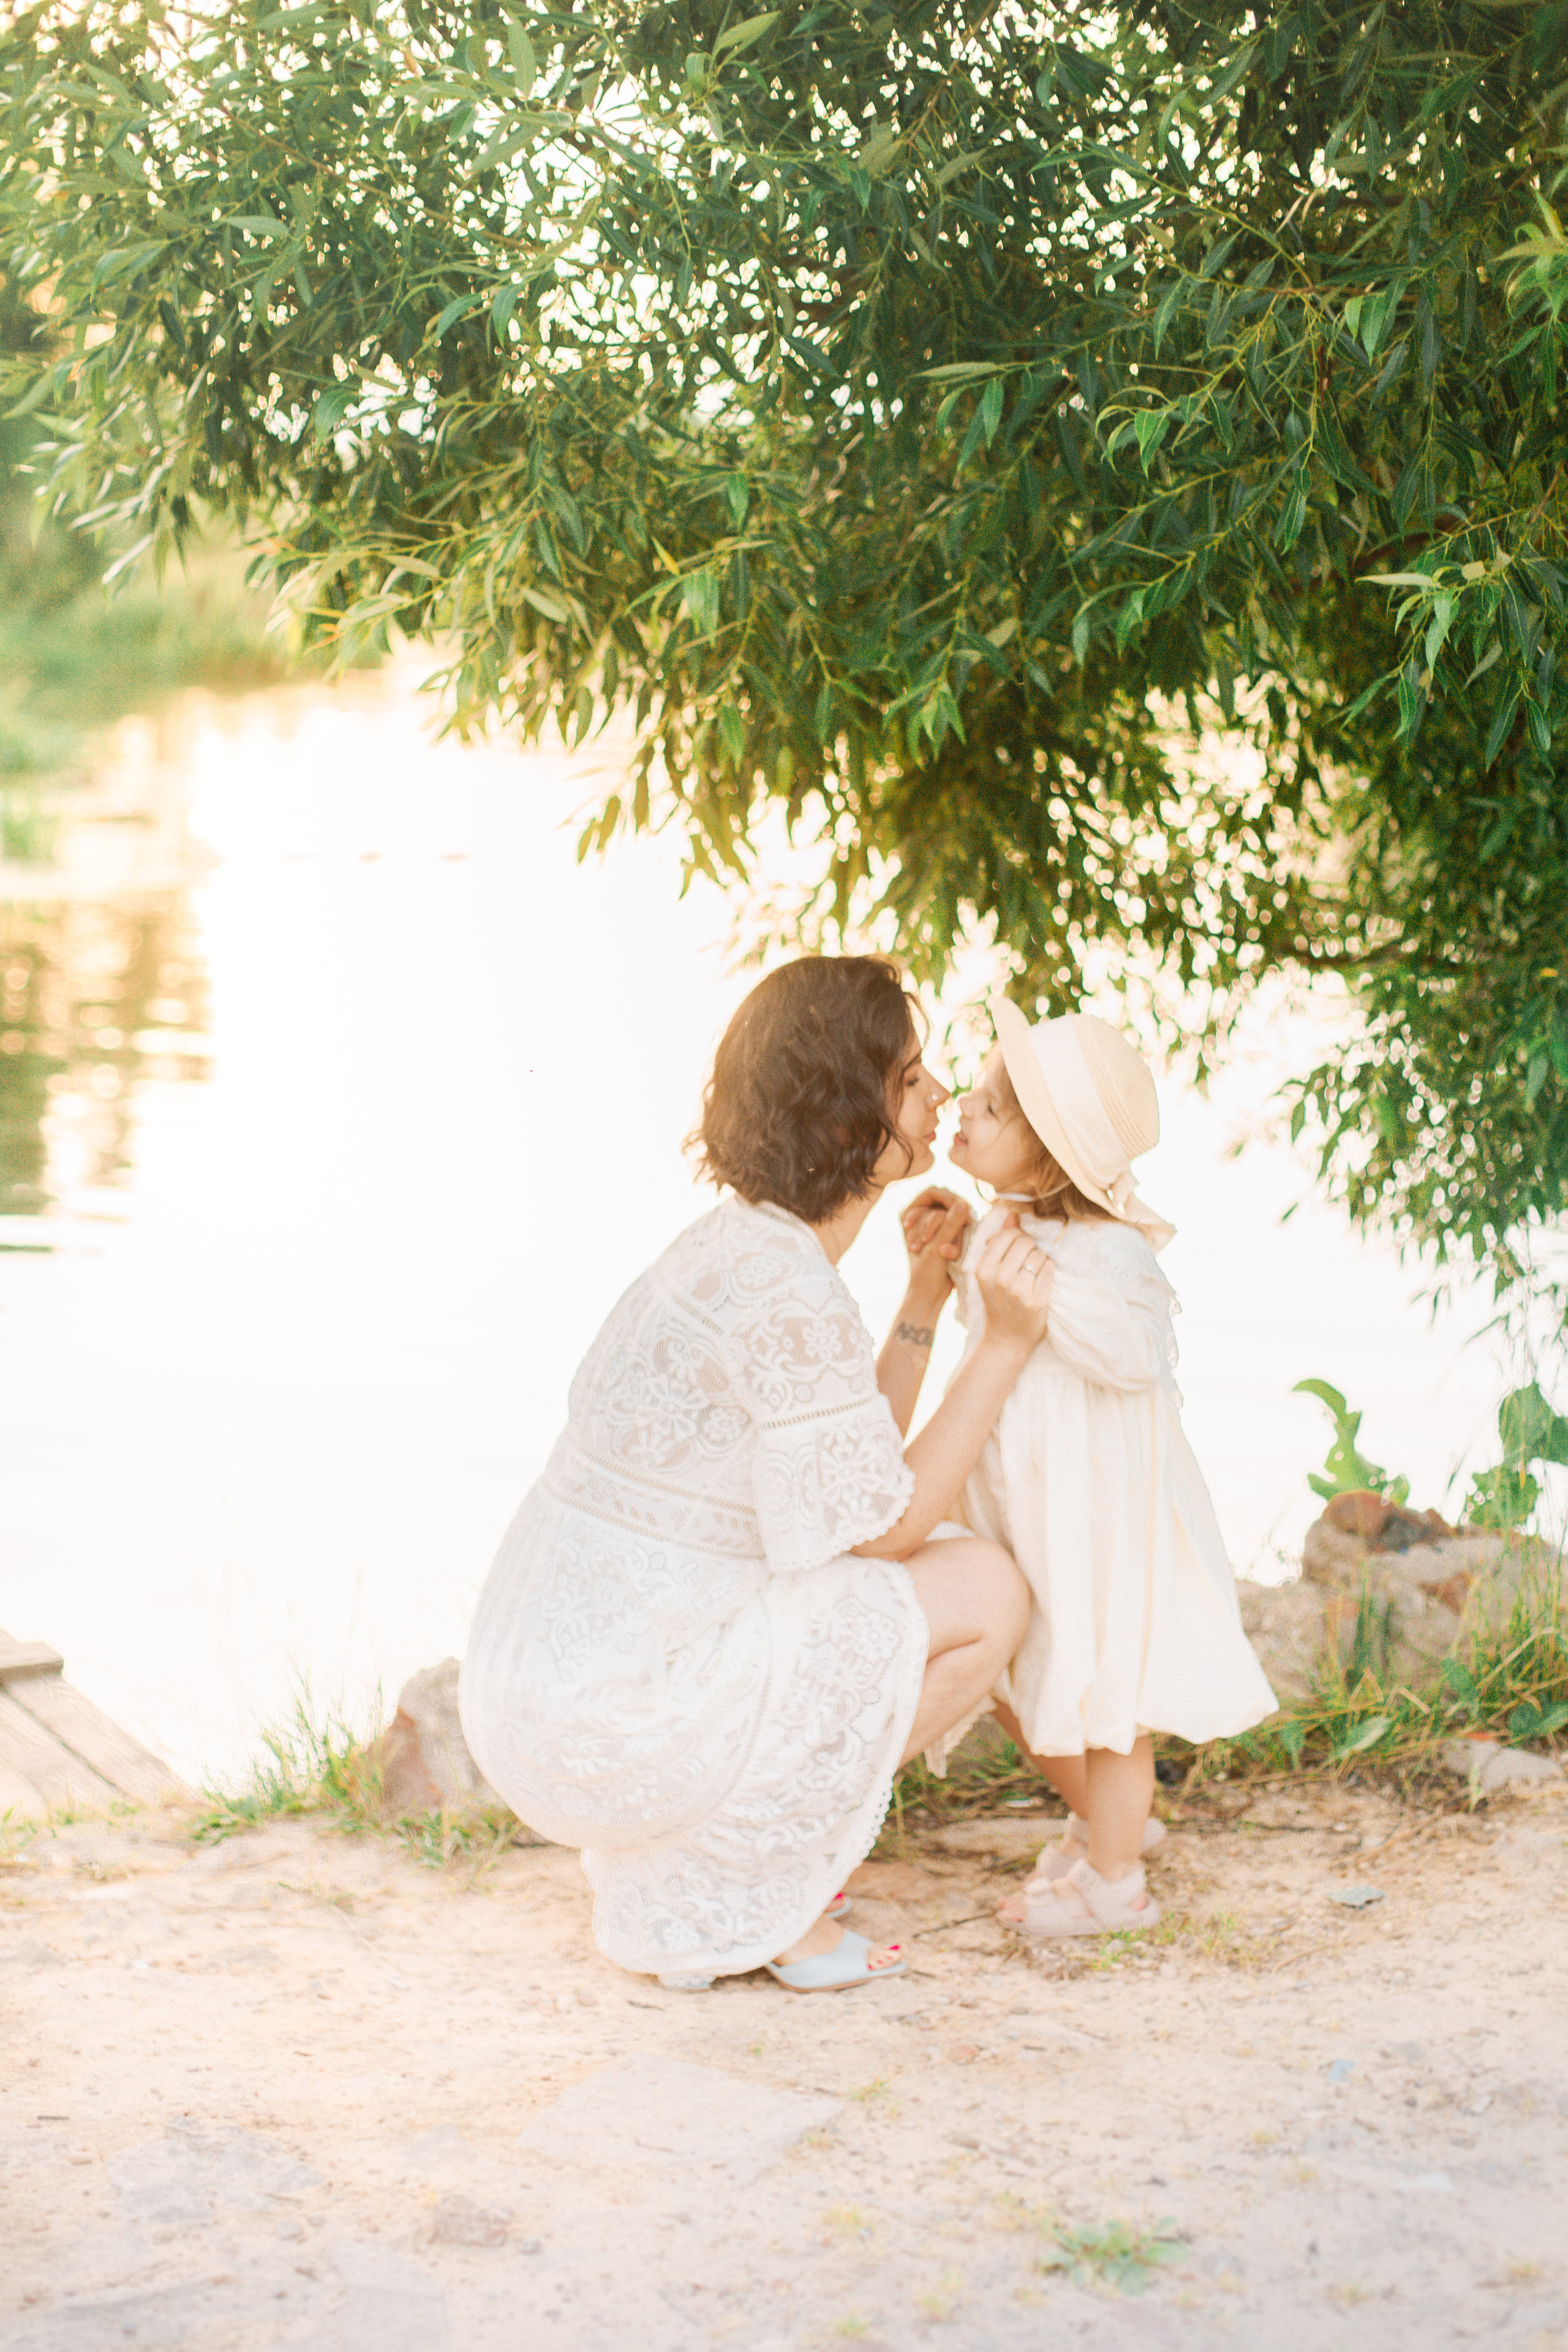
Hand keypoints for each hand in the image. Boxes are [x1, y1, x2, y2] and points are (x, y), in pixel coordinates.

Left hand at [900, 1187, 969, 1295]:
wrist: (929, 1294)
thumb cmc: (926, 1272)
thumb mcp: (937, 1247)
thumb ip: (951, 1224)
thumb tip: (964, 1203)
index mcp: (908, 1213)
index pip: (932, 1191)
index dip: (947, 1197)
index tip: (960, 1209)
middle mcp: (921, 1216)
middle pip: (945, 1203)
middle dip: (949, 1222)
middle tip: (951, 1237)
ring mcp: (934, 1225)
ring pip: (954, 1217)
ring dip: (954, 1235)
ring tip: (945, 1253)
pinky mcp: (947, 1234)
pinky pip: (959, 1229)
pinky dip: (957, 1240)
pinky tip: (949, 1254)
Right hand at [974, 1215, 1053, 1354]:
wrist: (1006, 1338)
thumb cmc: (999, 1301)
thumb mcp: (990, 1272)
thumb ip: (1000, 1242)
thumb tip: (1013, 1215)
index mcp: (983, 1268)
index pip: (1008, 1235)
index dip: (1017, 1239)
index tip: (1016, 1252)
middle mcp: (999, 1278)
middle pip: (1026, 1242)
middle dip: (1030, 1249)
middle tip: (1025, 1266)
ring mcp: (1019, 1290)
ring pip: (1040, 1255)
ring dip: (1040, 1262)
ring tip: (1031, 1277)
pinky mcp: (1037, 1300)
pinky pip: (1050, 1269)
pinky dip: (1048, 1273)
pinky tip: (1040, 1284)